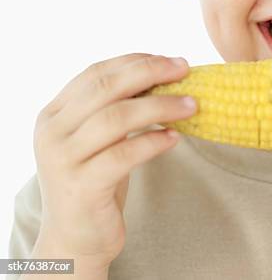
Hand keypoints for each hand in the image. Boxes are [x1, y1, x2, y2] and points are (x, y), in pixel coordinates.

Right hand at [33, 53, 196, 268]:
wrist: (76, 237)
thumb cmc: (97, 176)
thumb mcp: (101, 136)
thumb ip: (119, 104)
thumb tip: (166, 70)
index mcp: (55, 113)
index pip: (96, 73)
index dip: (135, 61)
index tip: (170, 60)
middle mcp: (52, 133)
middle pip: (105, 88)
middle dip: (150, 73)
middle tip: (185, 70)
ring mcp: (63, 160)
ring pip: (116, 118)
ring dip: (160, 106)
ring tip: (192, 105)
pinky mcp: (81, 188)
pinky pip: (123, 155)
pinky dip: (153, 142)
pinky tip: (174, 138)